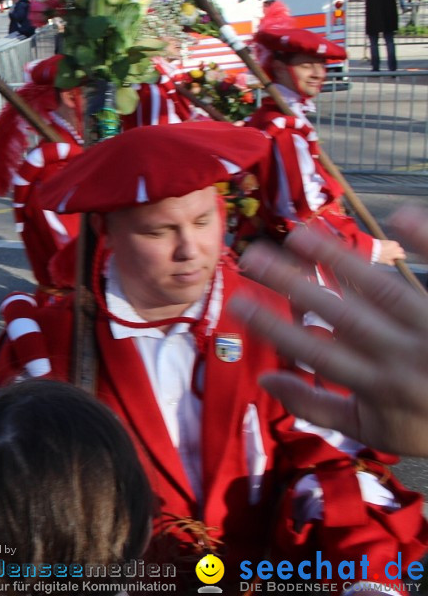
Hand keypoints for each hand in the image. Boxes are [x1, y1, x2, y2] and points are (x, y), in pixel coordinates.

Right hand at [228, 204, 427, 456]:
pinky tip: (401, 215)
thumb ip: (316, 406)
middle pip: (340, 315)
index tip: (238, 303)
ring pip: (381, 288)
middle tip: (254, 256)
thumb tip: (266, 377)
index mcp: (378, 386)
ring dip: (339, 259)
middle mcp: (403, 355)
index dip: (274, 328)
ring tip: (300, 233)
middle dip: (293, 285)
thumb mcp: (372, 431)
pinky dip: (426, 242)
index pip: (315, 353)